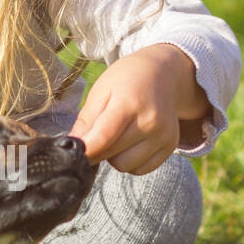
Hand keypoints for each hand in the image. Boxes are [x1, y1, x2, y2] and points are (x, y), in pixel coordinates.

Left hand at [69, 45, 210, 174]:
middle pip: (112, 156)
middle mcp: (150, 122)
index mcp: (129, 103)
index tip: (73, 154)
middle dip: (99, 150)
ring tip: (118, 136)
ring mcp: (164, 135)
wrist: (162, 73)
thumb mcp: (101, 91)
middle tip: (98, 134)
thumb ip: (86, 121)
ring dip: (115, 157)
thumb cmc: (127, 81)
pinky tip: (131, 142)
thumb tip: (72, 145)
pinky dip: (131, 161)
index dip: (85, 151)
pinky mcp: (171, 146)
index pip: (103, 138)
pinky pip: (141, 169)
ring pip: (126, 166)